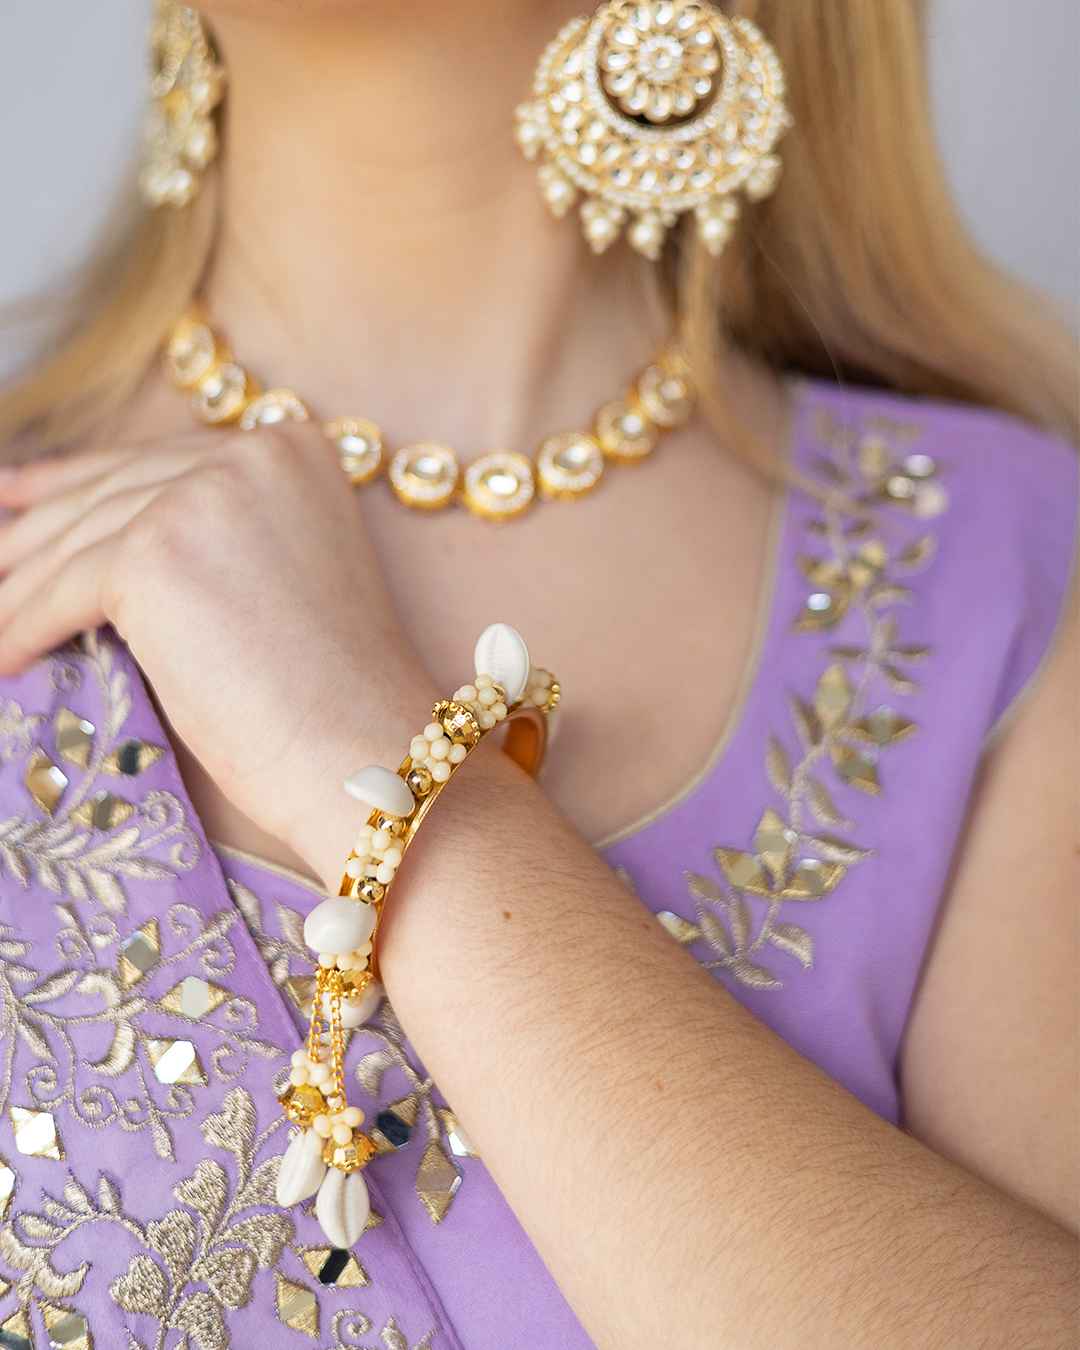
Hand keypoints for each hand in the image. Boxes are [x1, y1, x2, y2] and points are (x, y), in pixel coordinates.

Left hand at [0, 426, 436, 869]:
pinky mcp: (155, 552)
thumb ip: (215, 535)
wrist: (368, 751)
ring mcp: (202, 495)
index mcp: (292, 450)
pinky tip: (6, 658)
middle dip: (39, 535)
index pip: (159, 461)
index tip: (23, 498)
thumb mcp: (279, 581)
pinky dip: (22, 629)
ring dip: (21, 591)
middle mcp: (250, 453)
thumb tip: (110, 538)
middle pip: (112, 492)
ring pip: (79, 541)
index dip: (81, 483)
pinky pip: (62, 591)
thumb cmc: (334, 696)